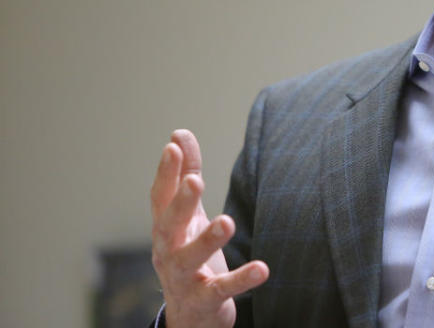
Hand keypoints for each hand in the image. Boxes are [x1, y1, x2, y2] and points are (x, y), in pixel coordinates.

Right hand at [150, 129, 268, 327]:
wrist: (189, 315)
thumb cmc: (187, 253)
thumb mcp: (187, 215)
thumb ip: (184, 175)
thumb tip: (179, 134)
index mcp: (164, 228)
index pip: (160, 197)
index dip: (165, 172)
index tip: (173, 146)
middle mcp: (168, 251)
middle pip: (169, 225)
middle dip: (181, 202)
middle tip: (195, 180)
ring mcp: (184, 277)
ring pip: (191, 258)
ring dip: (208, 240)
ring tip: (227, 222)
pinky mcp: (205, 299)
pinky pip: (222, 289)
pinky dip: (241, 279)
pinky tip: (262, 268)